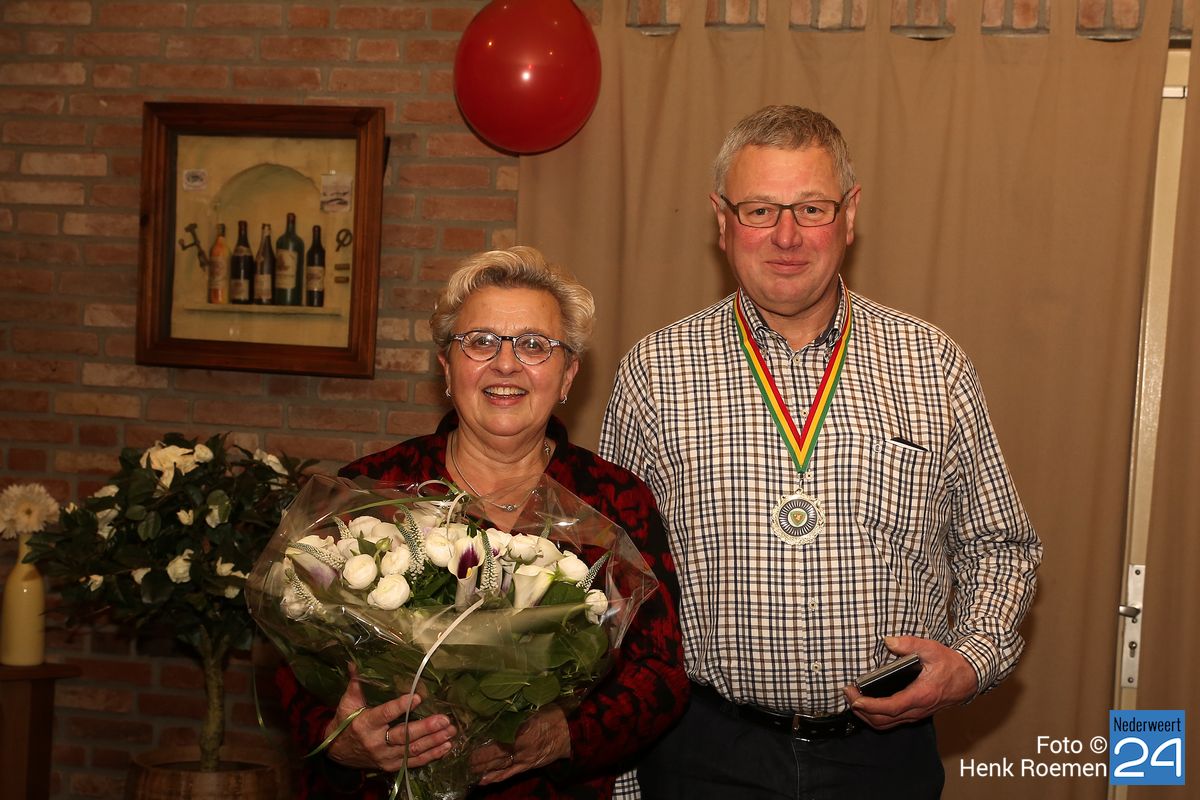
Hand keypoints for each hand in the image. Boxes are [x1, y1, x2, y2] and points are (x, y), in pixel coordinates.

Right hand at [325, 668, 456, 771]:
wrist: (337, 753)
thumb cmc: (345, 723)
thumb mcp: (347, 703)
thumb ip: (356, 684)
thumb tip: (355, 662)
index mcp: (365, 724)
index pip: (385, 715)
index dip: (401, 707)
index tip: (418, 697)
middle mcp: (376, 742)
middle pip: (404, 735)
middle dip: (426, 728)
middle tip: (444, 719)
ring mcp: (385, 757)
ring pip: (412, 750)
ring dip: (434, 741)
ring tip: (451, 731)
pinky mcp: (391, 766)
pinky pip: (413, 762)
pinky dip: (431, 755)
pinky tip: (446, 746)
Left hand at [470, 706, 571, 784]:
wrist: (572, 731)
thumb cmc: (553, 714)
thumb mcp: (535, 707)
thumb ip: (516, 710)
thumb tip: (495, 704)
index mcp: (522, 732)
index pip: (496, 741)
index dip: (480, 745)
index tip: (466, 743)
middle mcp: (521, 749)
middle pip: (494, 756)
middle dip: (477, 759)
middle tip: (460, 759)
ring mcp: (524, 760)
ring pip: (499, 767)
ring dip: (482, 769)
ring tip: (467, 769)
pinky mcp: (528, 766)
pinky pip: (509, 774)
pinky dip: (495, 778)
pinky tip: (483, 780)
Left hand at [842, 635, 977, 730]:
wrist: (969, 678)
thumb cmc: (950, 664)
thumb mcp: (931, 649)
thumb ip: (909, 644)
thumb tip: (889, 642)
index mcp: (921, 695)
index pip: (890, 707)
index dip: (870, 706)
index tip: (855, 699)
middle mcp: (918, 709)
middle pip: (884, 721)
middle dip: (862, 711)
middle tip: (848, 694)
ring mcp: (916, 714)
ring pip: (887, 724)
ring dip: (867, 717)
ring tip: (853, 700)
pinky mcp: (915, 714)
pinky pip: (892, 722)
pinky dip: (876, 717)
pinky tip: (867, 705)